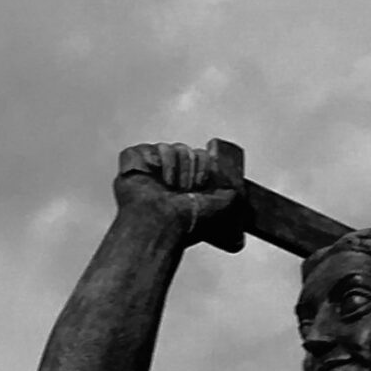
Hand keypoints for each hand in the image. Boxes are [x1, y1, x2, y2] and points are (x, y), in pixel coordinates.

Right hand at [113, 142, 243, 248]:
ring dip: (175, 169)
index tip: (200, 186)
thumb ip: (233, 193)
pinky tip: (155, 178)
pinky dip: (155, 162)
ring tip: (169, 188)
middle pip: (187, 150)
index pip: (201, 156)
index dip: (204, 168)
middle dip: (190, 169)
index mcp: (188, 181)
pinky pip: (148, 148)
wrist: (162, 223)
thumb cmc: (187, 221)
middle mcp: (169, 172)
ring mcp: (150, 166)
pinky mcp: (133, 161)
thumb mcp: (222, 207)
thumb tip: (238, 187)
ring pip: (170, 147)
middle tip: (183, 190)